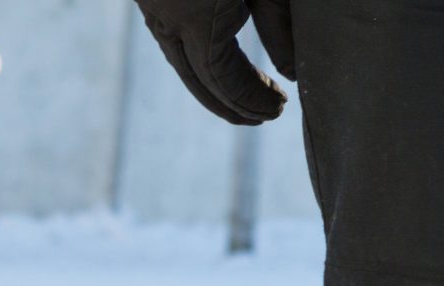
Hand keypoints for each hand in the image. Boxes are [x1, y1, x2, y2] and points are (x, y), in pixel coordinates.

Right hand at [131, 0, 290, 125]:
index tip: (278, 105)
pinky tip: (218, 63)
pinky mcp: (151, 0)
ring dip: (212, 88)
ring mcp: (154, 10)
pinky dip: (196, 62)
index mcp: (198, 18)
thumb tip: (292, 74)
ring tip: (244, 99)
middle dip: (232, 105)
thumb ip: (278, 24)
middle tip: (265, 116)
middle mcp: (168, 20)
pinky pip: (173, 41)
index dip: (252, 98)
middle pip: (198, 82)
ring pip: (181, 64)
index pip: (223, 78)